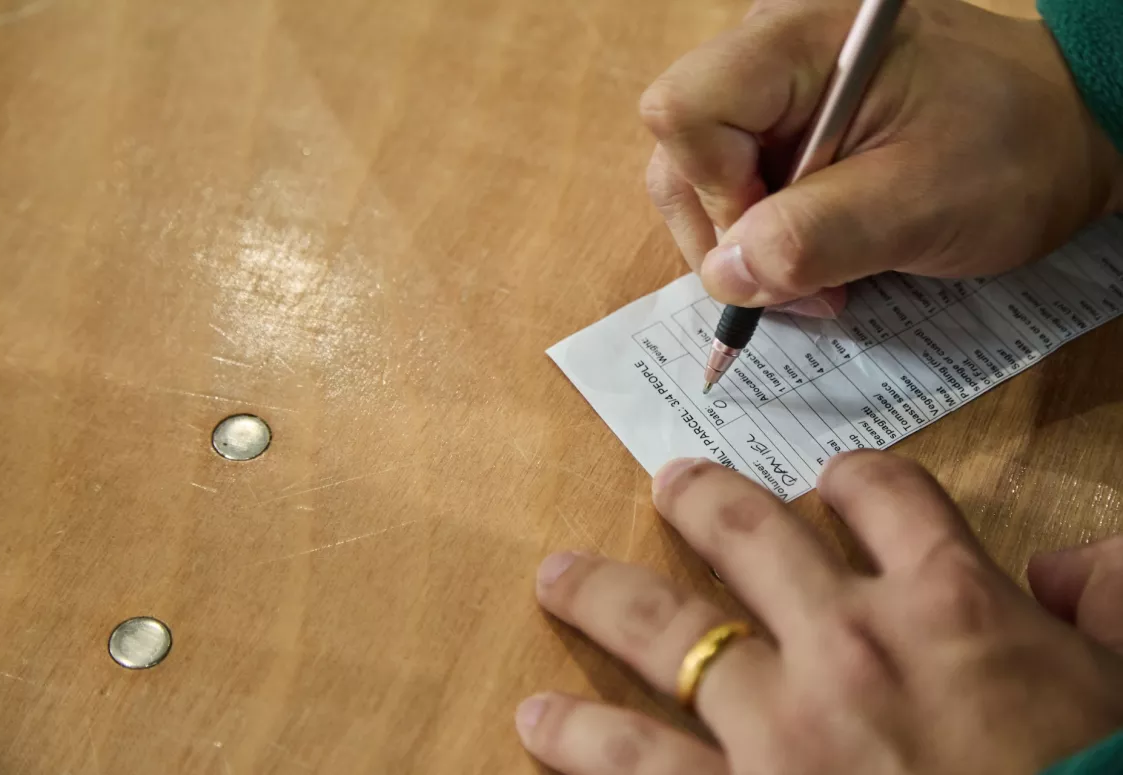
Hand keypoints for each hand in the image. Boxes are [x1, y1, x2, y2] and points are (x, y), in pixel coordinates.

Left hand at [517, 452, 1122, 774]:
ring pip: (664, 636)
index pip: (884, 496)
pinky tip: (537, 724)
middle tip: (668, 484)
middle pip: (748, 536)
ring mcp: (779, 730)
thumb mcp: (1122, 685)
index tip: (831, 484)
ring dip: (601, 598)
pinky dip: (578, 741)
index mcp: (951, 605)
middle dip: (700, 501)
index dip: (854, 479)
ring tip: (558, 579)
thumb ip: (1102, 603)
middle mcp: (849, 646)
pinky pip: (634, 764)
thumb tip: (1065, 568)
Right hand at [642, 0, 1122, 312]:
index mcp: (802, 41)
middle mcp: (771, 48)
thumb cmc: (1012, 154)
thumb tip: (725, 273)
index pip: (686, 110)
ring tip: (816, 279)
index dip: (714, 191)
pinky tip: (818, 253)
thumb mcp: (918, 207)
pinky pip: (737, 182)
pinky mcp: (787, 117)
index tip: (777, 243)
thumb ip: (813, 238)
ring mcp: (775, 83)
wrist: (1067, 130)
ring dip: (747, 245)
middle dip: (728, 235)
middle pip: (682, 151)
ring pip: (699, 175)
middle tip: (798, 284)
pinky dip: (766, 234)